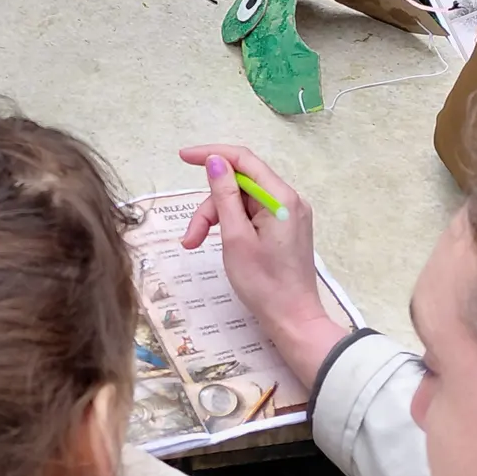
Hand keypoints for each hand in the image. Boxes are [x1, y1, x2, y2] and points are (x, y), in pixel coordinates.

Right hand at [177, 144, 346, 385]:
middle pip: (240, 184)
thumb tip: (215, 161)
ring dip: (217, 217)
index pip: (243, 159)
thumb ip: (225, 195)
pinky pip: (253, 214)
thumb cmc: (263, 284)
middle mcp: (289, 199)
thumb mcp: (235, 237)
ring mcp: (290, 214)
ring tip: (196, 244)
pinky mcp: (286, 229)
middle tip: (190, 236)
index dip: (212, 154)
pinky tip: (219, 241)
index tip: (182, 157)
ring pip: (244, 201)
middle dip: (211, 204)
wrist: (294, 321)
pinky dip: (232, 224)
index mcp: (281, 197)